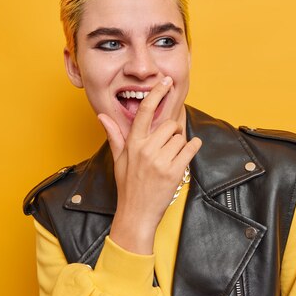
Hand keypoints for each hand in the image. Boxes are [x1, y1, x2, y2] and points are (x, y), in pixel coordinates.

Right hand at [97, 77, 201, 253]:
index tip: (166, 81)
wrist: (137, 214)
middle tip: (168, 146)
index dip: (156, 93)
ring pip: (181, 137)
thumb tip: (102, 116)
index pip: (144, 111)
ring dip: (180, 145)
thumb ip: (115, 136)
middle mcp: (146, 150)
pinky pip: (191, 148)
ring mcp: (161, 161)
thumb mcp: (118, 160)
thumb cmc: (128, 186)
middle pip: (170, 125)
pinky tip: (185, 156)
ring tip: (171, 158)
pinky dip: (192, 149)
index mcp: (133, 144)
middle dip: (173, 133)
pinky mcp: (175, 171)